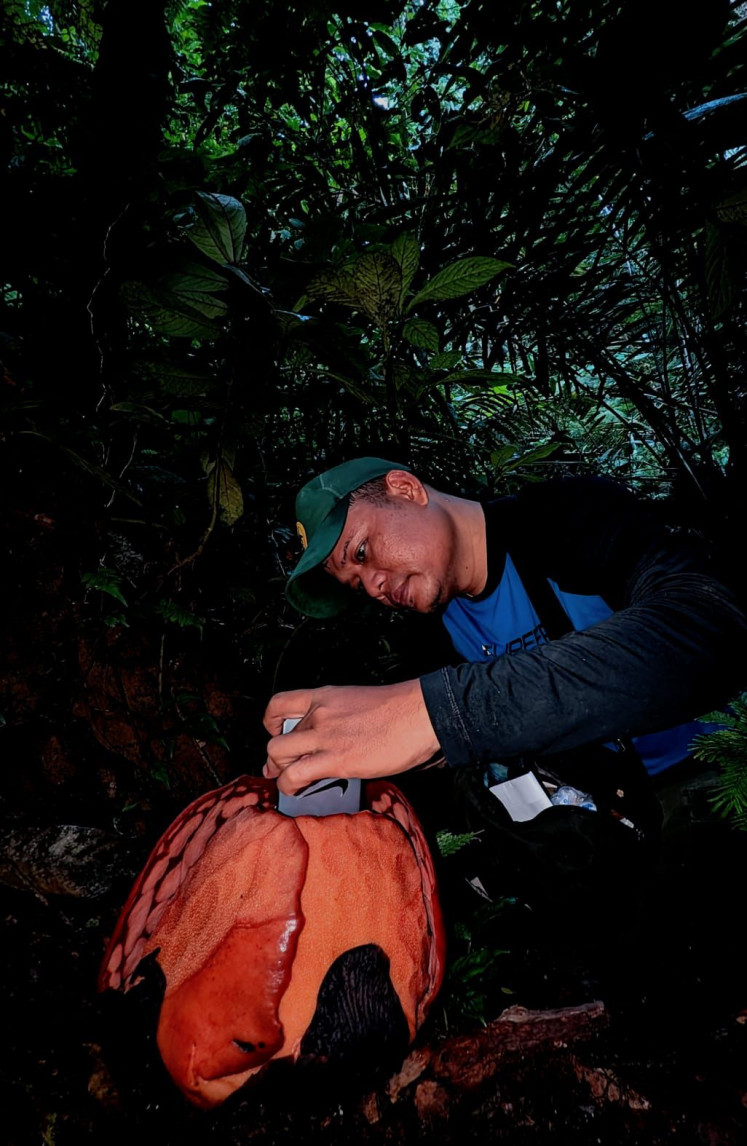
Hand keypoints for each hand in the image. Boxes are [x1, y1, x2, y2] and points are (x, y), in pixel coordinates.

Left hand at [263, 680, 441, 793]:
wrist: (420, 714)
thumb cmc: (400, 710)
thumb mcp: (360, 702)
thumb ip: (340, 716)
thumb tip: (333, 738)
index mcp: (325, 696)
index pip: (279, 703)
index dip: (271, 722)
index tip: (277, 733)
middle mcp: (319, 713)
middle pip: (277, 737)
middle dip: (276, 757)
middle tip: (283, 768)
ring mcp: (325, 736)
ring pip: (276, 754)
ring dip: (279, 771)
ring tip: (291, 780)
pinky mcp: (335, 760)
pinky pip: (294, 775)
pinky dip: (289, 786)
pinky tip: (298, 790)